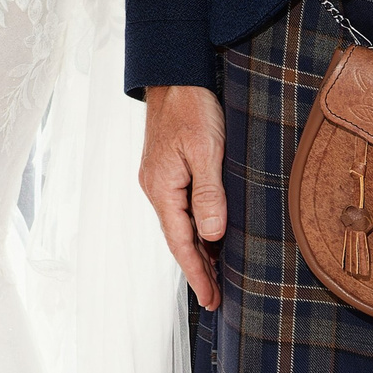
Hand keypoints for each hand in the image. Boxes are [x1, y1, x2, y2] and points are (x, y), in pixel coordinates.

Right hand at [139, 85, 228, 309]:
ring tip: (216, 275)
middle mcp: (156, 187)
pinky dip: (195, 228)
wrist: (174, 73)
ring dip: (197, 250)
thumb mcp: (206, 149)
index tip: (211, 299)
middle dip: (197, 268)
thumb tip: (213, 236)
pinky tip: (208, 235)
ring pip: (179, 224)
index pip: (180, 242)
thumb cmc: (190, 107)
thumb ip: (209, 193)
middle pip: (177, 238)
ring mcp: (160, 178)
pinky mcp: (167, 168)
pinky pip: (181, 208)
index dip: (197, 272)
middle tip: (216, 298)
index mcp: (162, 187)